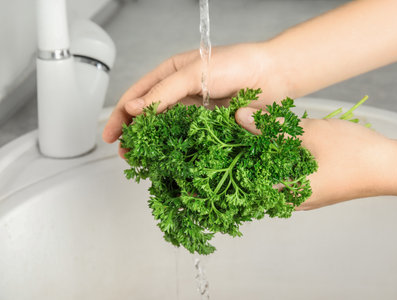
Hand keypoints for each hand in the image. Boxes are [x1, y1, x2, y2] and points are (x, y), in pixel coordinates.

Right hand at [102, 42, 289, 156]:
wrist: (273, 75)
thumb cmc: (237, 65)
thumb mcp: (194, 73)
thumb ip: (164, 92)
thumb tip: (134, 109)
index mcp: (171, 73)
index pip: (138, 95)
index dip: (121, 115)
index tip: (110, 135)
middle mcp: (180, 92)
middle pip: (149, 115)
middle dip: (134, 135)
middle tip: (125, 154)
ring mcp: (194, 110)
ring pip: (166, 130)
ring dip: (153, 145)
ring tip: (141, 161)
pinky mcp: (209, 125)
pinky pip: (187, 139)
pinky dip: (175, 149)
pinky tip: (167, 160)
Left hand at [235, 107, 396, 209]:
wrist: (394, 167)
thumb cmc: (354, 153)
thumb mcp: (309, 133)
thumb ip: (273, 125)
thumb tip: (240, 116)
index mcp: (289, 195)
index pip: (247, 187)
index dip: (232, 166)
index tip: (224, 147)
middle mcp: (295, 202)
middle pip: (259, 184)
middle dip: (246, 161)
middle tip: (236, 138)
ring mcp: (308, 198)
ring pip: (276, 181)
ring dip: (265, 161)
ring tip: (255, 138)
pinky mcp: (318, 189)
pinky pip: (291, 178)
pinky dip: (282, 163)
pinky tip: (282, 144)